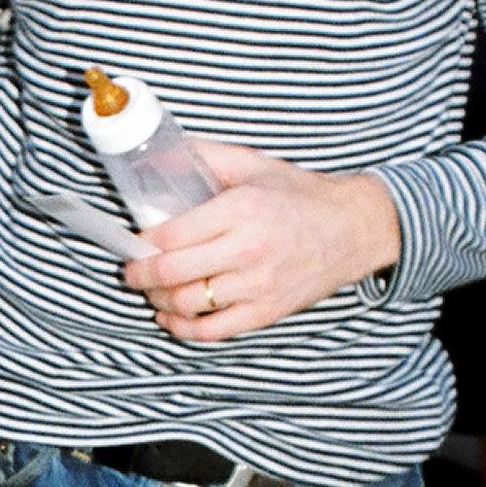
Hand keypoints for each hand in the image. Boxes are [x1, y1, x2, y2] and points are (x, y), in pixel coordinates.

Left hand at [122, 140, 401, 342]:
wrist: (354, 228)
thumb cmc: (302, 196)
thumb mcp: (254, 165)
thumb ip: (206, 157)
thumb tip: (159, 155)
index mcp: (240, 210)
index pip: (170, 235)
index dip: (140, 243)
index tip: (132, 243)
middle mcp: (247, 249)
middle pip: (171, 273)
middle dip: (139, 275)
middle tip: (131, 271)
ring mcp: (258, 285)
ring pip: (186, 303)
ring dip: (157, 300)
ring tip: (151, 291)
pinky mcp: (267, 312)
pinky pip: (212, 331)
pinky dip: (182, 328)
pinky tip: (170, 317)